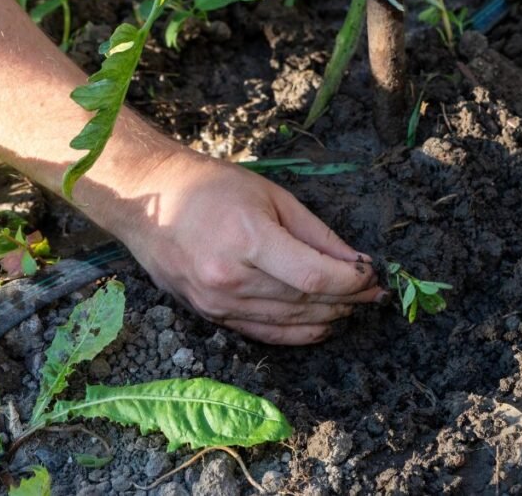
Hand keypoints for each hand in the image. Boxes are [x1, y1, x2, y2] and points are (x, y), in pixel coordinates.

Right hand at [112, 148, 387, 344]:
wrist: (146, 202)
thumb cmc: (211, 188)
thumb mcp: (272, 197)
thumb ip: (317, 234)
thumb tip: (356, 261)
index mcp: (247, 240)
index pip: (313, 275)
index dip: (351, 281)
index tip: (372, 274)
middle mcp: (230, 278)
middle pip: (304, 300)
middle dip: (347, 298)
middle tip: (374, 293)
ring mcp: (216, 302)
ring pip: (288, 321)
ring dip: (328, 316)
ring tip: (355, 306)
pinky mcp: (209, 315)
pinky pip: (263, 333)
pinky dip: (298, 333)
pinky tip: (323, 325)